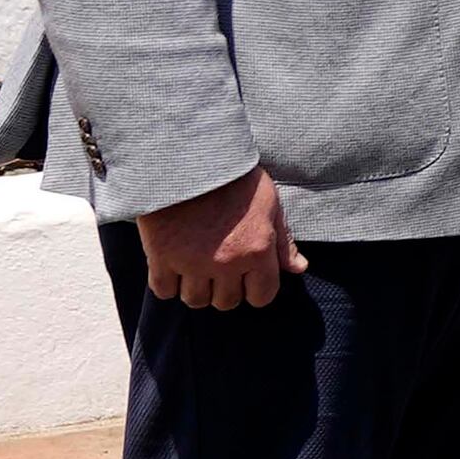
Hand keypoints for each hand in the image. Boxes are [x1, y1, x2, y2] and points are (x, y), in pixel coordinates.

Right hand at [139, 165, 303, 309]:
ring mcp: (191, 262)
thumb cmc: (233, 177)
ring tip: (196, 268)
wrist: (186, 157)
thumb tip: (298, 268)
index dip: (255, 289)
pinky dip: (168, 284)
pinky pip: (164, 290)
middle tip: (219, 268)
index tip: (247, 277)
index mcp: (257, 251)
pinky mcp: (160, 256)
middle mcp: (226, 263)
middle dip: (226, 289)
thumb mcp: (269, 203)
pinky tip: (172, 267)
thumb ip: (283, 240)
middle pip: (227, 301)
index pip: (262, 296)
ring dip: (197, 288)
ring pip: (195, 300)